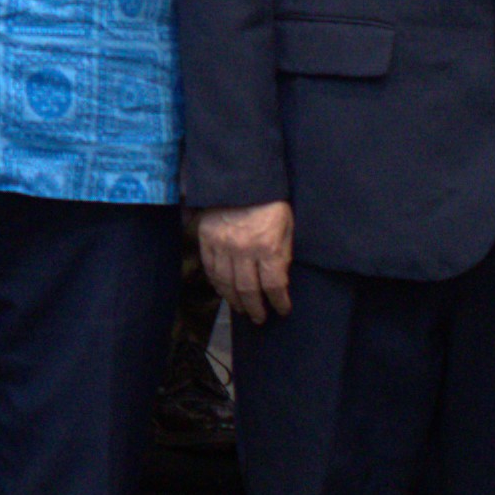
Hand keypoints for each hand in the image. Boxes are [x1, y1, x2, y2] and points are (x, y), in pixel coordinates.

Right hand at [194, 200, 295, 320]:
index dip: (279, 302)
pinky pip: (210, 269)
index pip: (274, 285)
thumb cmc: (270, 200)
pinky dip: (217, 284)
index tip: (283, 310)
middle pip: (248, 290)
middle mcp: (243, 249)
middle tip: (260, 318)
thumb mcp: (288, 225)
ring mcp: (221, 245)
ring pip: (226, 284)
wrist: (241, 177)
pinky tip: (224, 292)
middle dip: (256, 308)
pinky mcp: (206, 239)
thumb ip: (284, 253)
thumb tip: (280, 279)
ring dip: (235, 301)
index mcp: (267, 245)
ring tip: (242, 309)